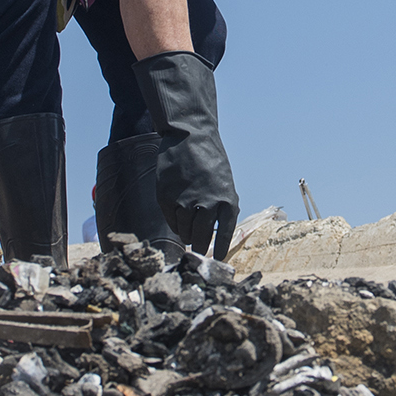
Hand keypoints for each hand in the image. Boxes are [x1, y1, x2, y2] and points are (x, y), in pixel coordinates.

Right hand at [131, 50, 237, 258]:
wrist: (189, 136)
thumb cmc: (210, 160)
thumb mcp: (225, 183)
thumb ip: (222, 207)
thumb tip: (216, 233)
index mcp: (227, 201)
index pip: (225, 234)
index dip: (220, 249)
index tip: (218, 259)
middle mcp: (208, 204)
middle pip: (202, 238)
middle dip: (201, 247)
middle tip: (199, 252)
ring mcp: (186, 202)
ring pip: (185, 232)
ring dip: (187, 235)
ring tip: (189, 234)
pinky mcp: (167, 198)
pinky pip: (171, 220)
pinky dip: (175, 224)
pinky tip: (178, 221)